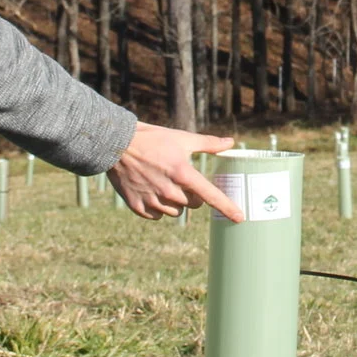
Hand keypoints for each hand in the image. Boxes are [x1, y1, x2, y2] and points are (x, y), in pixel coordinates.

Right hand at [108, 123, 241, 221]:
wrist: (116, 144)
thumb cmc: (153, 139)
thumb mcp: (182, 138)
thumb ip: (208, 144)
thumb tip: (230, 142)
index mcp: (183, 173)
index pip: (211, 196)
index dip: (228, 208)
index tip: (240, 218)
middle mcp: (170, 190)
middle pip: (194, 204)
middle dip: (191, 194)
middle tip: (180, 178)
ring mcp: (153, 200)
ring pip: (176, 211)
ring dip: (175, 201)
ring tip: (162, 182)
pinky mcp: (138, 206)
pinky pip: (157, 216)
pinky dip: (157, 207)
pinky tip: (150, 190)